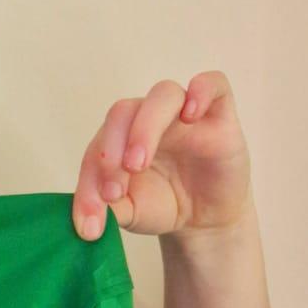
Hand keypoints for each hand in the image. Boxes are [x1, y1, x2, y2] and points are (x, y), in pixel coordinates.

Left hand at [72, 70, 253, 242]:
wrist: (204, 218)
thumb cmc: (162, 206)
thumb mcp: (131, 214)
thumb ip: (110, 210)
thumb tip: (89, 221)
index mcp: (119, 139)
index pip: (96, 149)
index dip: (88, 185)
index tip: (90, 224)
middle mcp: (147, 120)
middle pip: (123, 112)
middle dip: (109, 153)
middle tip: (113, 193)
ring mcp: (182, 114)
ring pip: (162, 95)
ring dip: (144, 128)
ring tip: (136, 164)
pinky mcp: (219, 115)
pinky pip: (214, 84)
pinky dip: (201, 91)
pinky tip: (190, 115)